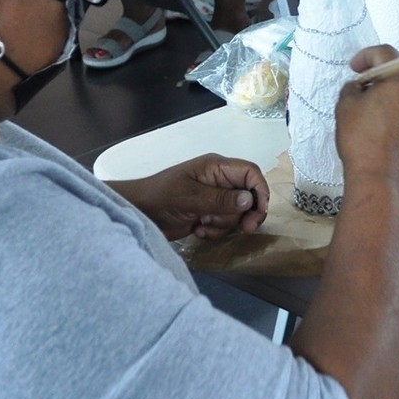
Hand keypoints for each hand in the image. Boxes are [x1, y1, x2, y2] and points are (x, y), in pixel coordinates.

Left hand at [120, 155, 269, 241]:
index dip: (260, 191)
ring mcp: (213, 198)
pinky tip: (198, 230)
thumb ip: (220, 199)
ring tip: (203, 224)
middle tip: (246, 229)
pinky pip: (224, 225)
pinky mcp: (207, 214)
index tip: (259, 211)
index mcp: (216, 168)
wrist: (138, 214)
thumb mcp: (190, 197)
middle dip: (243, 214)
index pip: (250, 173)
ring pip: (236, 214)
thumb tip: (248, 200)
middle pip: (248, 196)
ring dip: (224, 224)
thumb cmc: (159, 197)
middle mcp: (219, 181)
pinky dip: (214, 231)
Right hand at [335, 46, 398, 187]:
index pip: (386, 53)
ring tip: (368, 104)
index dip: (366, 55)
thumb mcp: (346, 106)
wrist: (381, 179)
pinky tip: (380, 121)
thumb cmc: (361, 140)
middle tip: (361, 84)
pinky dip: (396, 107)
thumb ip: (352, 87)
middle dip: (379, 73)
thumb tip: (360, 87)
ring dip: (388, 91)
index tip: (353, 68)